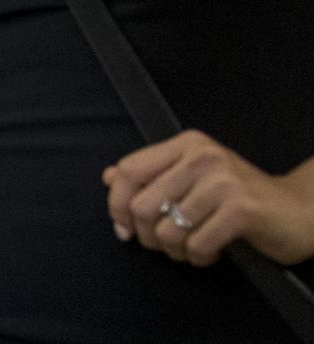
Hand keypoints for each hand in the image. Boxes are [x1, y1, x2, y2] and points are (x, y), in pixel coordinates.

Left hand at [103, 129, 313, 267]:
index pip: (129, 171)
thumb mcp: (193, 177)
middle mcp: (202, 156)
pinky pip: (196, 245)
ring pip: (167, 230)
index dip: (117, 204)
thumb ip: (152, 175)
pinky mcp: (242, 210)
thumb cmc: (240, 196)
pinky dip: (198, 258)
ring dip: (175, 251)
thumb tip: (108, 176)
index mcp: (186, 144)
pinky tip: (211, 253)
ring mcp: (223, 182)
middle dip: (147, 236)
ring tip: (191, 248)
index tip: (123, 227)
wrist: (300, 209)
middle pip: (142, 205)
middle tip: (166, 244)